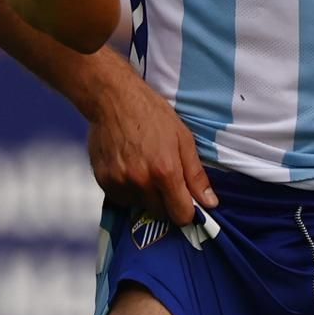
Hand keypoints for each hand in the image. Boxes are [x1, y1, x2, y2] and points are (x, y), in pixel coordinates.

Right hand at [86, 71, 215, 226]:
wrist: (114, 99)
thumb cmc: (152, 114)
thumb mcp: (183, 138)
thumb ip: (196, 175)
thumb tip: (210, 203)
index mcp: (165, 171)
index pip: (180, 214)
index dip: (187, 211)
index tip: (186, 202)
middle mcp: (141, 181)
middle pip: (160, 213)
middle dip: (166, 201)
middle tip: (164, 176)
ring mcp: (119, 182)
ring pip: (139, 206)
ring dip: (145, 195)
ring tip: (144, 168)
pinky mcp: (103, 181)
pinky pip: (121, 198)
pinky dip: (127, 190)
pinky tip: (129, 168)